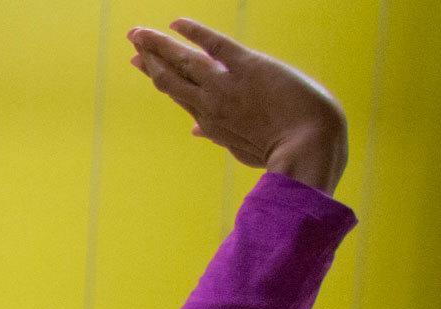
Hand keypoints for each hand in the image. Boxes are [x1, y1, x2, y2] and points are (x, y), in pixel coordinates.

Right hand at [126, 19, 347, 194]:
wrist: (307, 149)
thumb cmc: (281, 153)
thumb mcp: (243, 149)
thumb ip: (219, 135)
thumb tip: (195, 131)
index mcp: (210, 122)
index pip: (177, 93)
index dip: (157, 75)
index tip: (141, 62)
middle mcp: (210, 103)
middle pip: (171, 76)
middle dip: (149, 57)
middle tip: (133, 38)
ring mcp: (226, 85)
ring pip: (184, 61)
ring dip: (159, 45)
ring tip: (139, 32)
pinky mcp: (248, 67)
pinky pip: (216, 45)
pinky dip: (195, 33)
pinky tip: (177, 23)